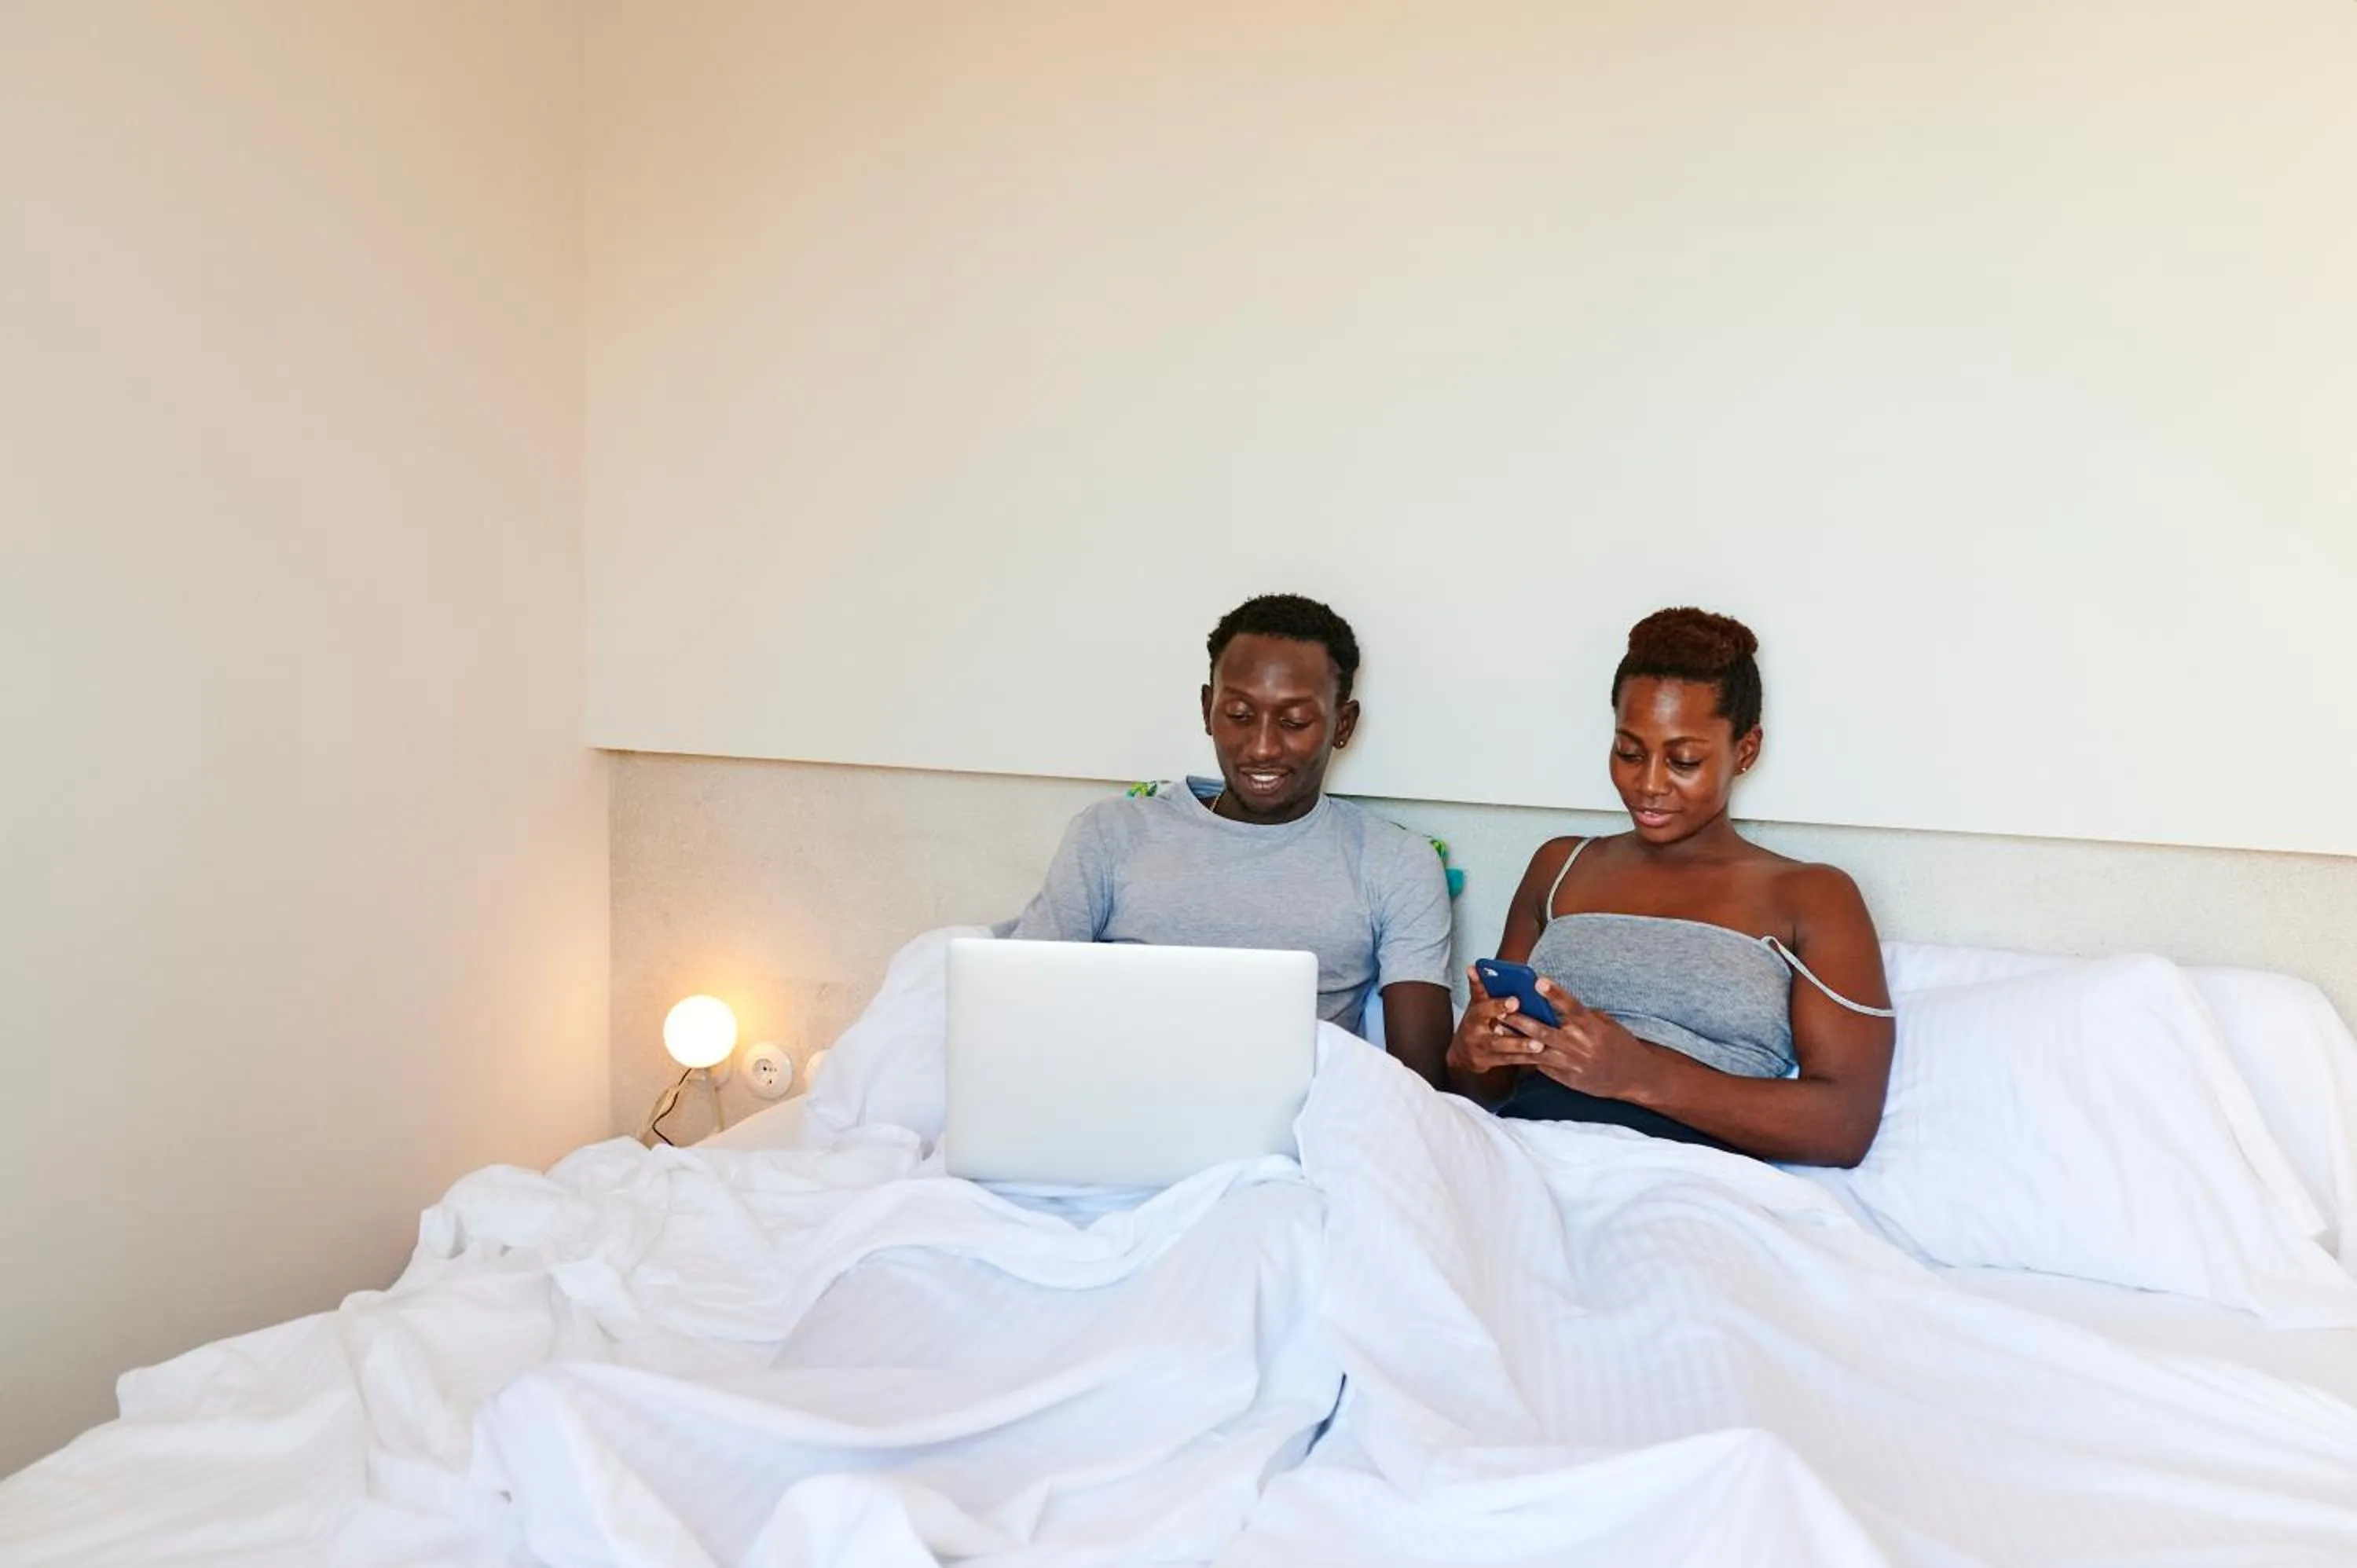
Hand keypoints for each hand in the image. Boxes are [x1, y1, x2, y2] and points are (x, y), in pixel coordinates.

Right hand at [1446, 964, 1541, 1077]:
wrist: (1461, 1052)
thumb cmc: (1474, 1023)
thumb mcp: (1475, 1005)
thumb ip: (1478, 987)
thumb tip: (1473, 967)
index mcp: (1474, 1017)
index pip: (1485, 1010)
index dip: (1499, 1006)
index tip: (1515, 1001)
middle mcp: (1477, 1037)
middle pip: (1496, 1039)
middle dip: (1515, 1038)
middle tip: (1535, 1034)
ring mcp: (1484, 1053)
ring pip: (1505, 1053)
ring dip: (1523, 1050)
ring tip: (1541, 1046)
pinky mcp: (1491, 1063)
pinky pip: (1511, 1062)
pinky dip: (1526, 1059)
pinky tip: (1542, 1057)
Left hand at [1495, 978, 1661, 1102]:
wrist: (1631, 1076)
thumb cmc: (1618, 1043)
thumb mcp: (1605, 1023)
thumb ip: (1581, 1015)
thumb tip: (1556, 1004)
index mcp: (1590, 1026)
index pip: (1570, 1006)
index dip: (1554, 993)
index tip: (1538, 980)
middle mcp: (1578, 1044)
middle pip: (1543, 1030)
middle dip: (1520, 1019)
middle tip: (1501, 1007)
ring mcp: (1571, 1063)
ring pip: (1536, 1050)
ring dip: (1515, 1039)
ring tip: (1497, 1028)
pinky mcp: (1566, 1077)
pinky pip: (1542, 1066)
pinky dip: (1525, 1056)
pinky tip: (1509, 1048)